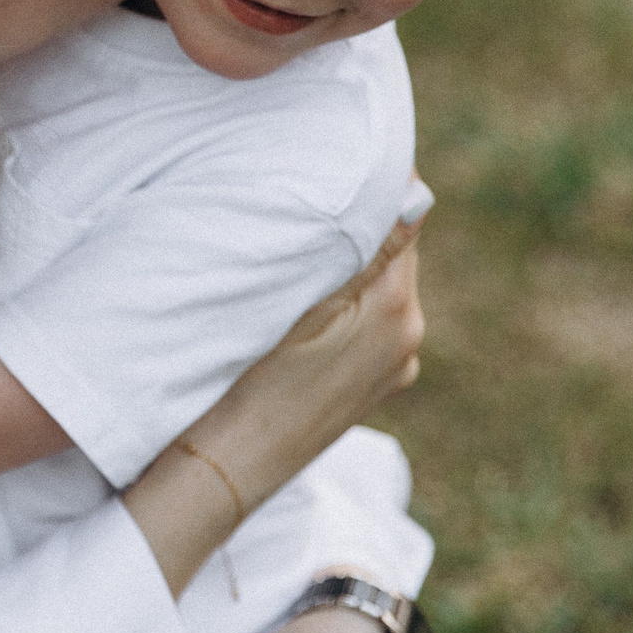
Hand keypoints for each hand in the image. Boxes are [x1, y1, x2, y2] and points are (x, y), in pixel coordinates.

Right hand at [120, 221, 423, 593]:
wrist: (223, 471)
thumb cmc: (243, 382)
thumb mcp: (295, 300)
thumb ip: (358, 245)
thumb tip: (409, 191)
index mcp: (395, 307)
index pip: (402, 216)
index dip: (369, 185)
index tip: (333, 161)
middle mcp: (408, 338)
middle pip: (390, 251)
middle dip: (354, 228)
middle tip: (300, 205)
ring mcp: (393, 367)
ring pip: (375, 287)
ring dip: (346, 267)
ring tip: (293, 258)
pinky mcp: (371, 388)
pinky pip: (366, 323)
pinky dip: (341, 305)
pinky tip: (297, 310)